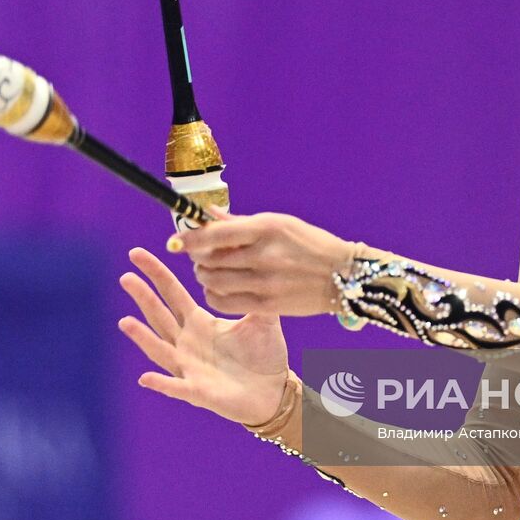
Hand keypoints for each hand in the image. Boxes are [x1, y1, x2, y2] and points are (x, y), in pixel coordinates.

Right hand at [118, 246, 290, 425]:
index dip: (155, 274)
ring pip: (160, 350)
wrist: (272, 392)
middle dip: (143, 297)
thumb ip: (253, 293)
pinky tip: (145, 378)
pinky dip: (161, 383)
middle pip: (159, 316)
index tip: (136, 255)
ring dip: (142, 337)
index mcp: (199, 322)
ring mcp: (189, 368)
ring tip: (125, 322)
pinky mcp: (198, 392)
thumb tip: (254, 261)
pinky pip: (176, 387)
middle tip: (126, 277)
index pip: (172, 293)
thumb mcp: (262, 319)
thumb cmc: (264, 355)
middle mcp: (187, 343)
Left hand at [168, 208, 353, 316]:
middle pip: (210, 260)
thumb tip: (209, 215)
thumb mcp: (279, 224)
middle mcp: (264, 256)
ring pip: (214, 282)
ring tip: (208, 272)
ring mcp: (266, 282)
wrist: (344, 276)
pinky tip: (218, 289)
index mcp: (266, 229)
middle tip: (198, 256)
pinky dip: (214, 295)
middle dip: (197, 258)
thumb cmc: (310, 244)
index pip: (216, 234)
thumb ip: (240, 223)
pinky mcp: (268, 305)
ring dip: (204, 277)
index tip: (174, 242)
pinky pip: (226, 302)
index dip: (189, 239)